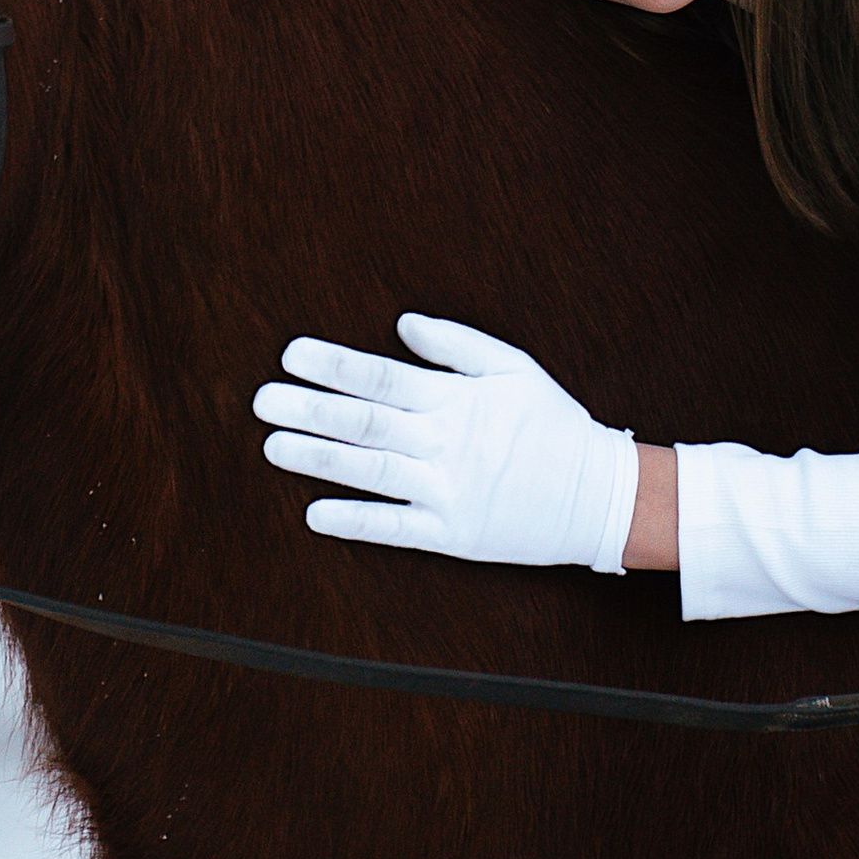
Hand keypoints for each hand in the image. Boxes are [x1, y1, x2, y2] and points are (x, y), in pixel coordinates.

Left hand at [254, 315, 638, 573]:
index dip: (333, 365)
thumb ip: (455, 343)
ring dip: (319, 459)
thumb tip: (400, 324)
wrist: (597, 495)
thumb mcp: (512, 366)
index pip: (381, 376)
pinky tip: (315, 515)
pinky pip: (396, 528)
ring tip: (272, 447)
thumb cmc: (551, 423)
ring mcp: (447, 491)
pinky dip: (355, 522)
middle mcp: (445, 443)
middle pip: (365, 423)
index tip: (291, 354)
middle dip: (309, 409)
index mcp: (456, 399)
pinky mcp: (452, 534)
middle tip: (261, 400)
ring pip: (371, 473)